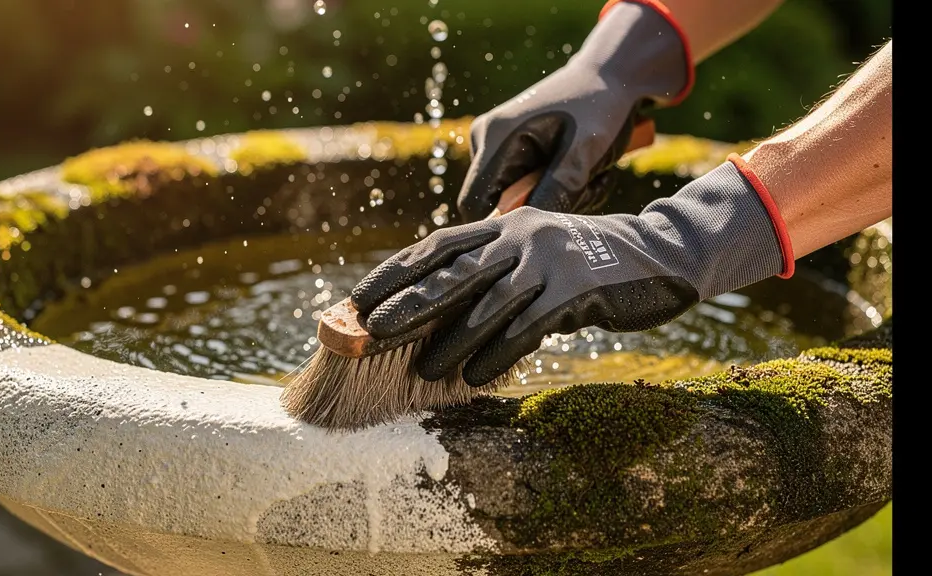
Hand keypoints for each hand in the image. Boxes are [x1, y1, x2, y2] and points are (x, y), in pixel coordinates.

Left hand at [352, 159, 792, 386]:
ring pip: (487, 302)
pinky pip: (527, 327)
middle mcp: (520, 234)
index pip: (435, 245)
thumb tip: (438, 308)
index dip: (394, 272)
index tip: (358, 300)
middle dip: (407, 302)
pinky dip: (498, 352)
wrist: (660, 254)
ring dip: (450, 338)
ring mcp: (549, 261)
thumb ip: (493, 269)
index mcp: (504, 224)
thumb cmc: (586, 262)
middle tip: (370, 330)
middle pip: (452, 271)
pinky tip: (475, 375)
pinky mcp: (576, 290)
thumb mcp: (535, 252)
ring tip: (422, 368)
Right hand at [456, 0, 691, 221]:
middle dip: (540, 206)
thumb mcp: (583, 152)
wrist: (610, 76)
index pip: (474, 203)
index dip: (503, 222)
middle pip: (496, 202)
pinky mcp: (509, 147)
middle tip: (583, 190)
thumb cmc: (599, 107)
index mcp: (495, 137)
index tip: (545, 221)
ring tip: (588, 176)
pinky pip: (522, 185)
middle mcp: (485, 139)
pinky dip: (553, 187)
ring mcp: (495, 142)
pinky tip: (578, 170)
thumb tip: (528, 229)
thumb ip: (557, 191)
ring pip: (513, 196)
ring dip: (554, 197)